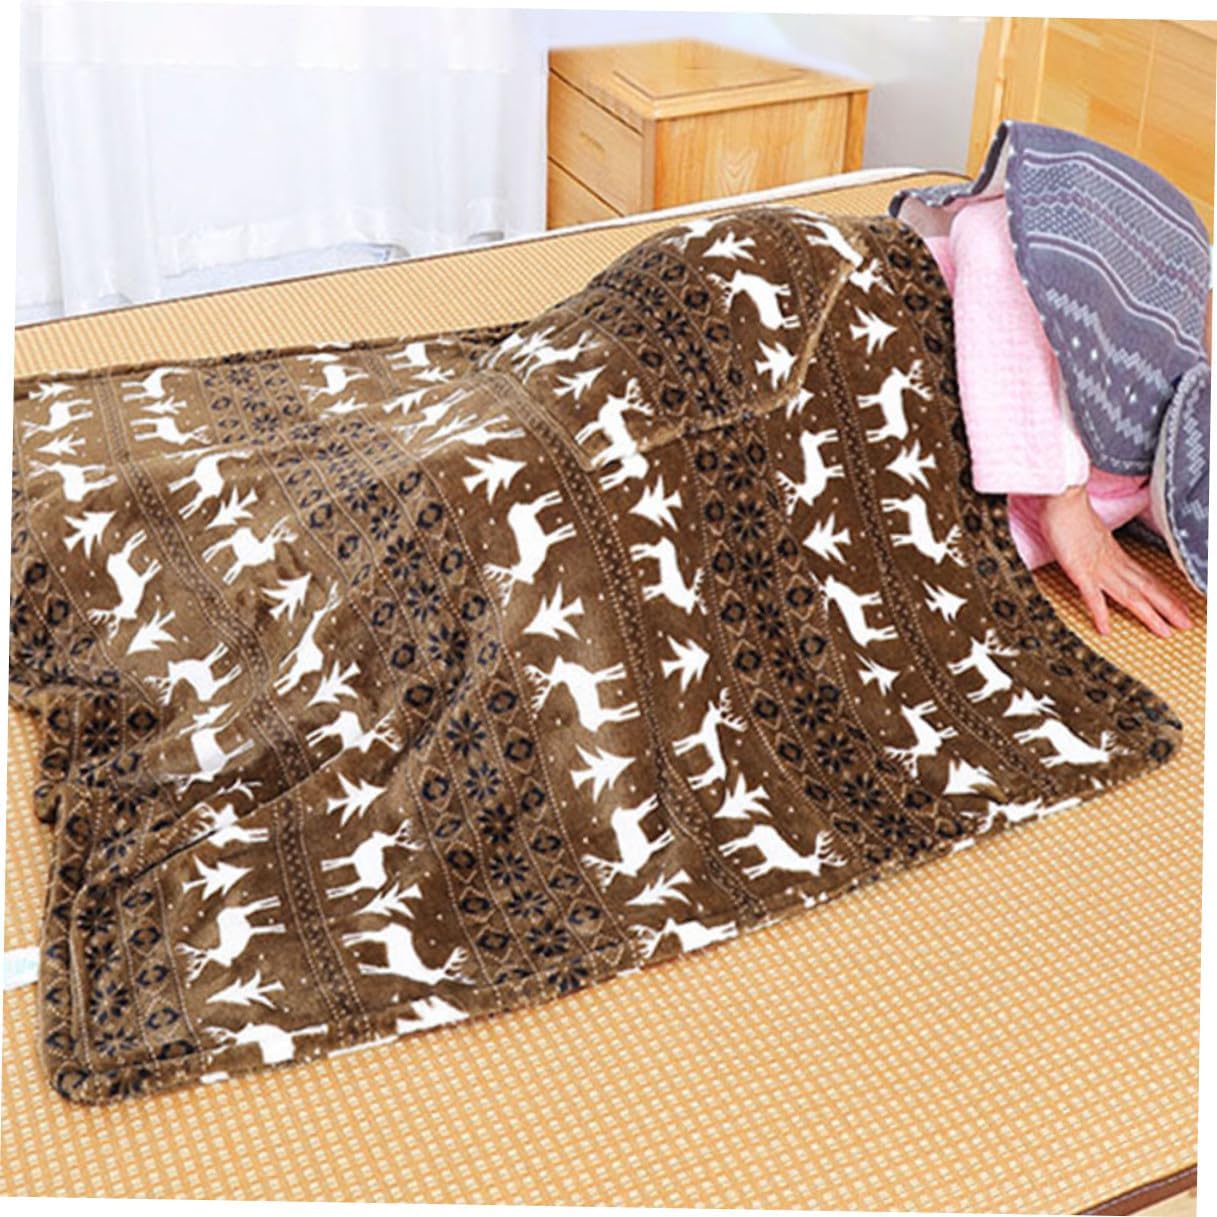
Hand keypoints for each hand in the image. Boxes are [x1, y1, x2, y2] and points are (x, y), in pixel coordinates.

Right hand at [1037, 485, 1190, 637]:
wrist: (1062, 496)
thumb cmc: (1069, 509)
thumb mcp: (1086, 530)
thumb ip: (1091, 541)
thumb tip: (1092, 546)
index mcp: (1114, 552)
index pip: (1145, 577)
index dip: (1163, 593)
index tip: (1178, 606)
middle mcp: (1111, 562)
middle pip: (1145, 588)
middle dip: (1167, 608)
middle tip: (1185, 624)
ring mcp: (1096, 567)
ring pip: (1128, 594)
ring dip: (1148, 614)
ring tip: (1165, 630)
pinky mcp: (1079, 570)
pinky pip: (1092, 596)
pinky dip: (1100, 614)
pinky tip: (1105, 630)